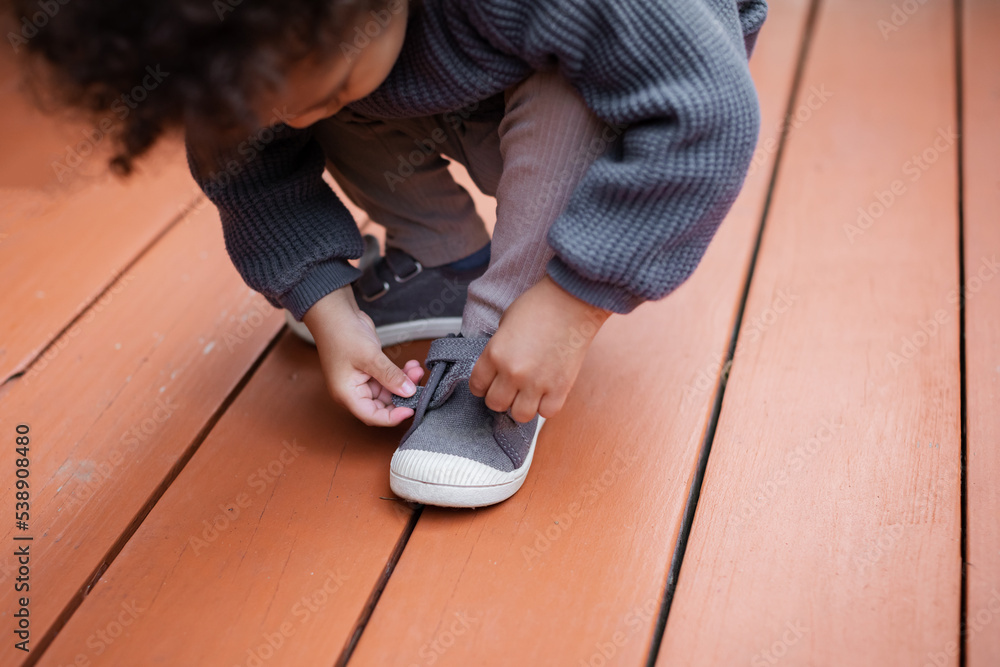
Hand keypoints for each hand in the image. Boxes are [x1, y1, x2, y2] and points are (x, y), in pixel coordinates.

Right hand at [302, 286, 422, 426]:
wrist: (336, 312)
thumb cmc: (342, 334)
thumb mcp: (370, 356)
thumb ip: (390, 376)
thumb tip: (409, 392)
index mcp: (347, 394)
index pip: (372, 416)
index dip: (393, 417)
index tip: (411, 409)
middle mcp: (354, 391)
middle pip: (383, 405)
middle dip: (403, 396)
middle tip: (418, 382)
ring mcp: (362, 381)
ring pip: (389, 392)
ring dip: (404, 383)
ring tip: (416, 369)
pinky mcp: (370, 371)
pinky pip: (389, 380)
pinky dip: (400, 375)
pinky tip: (411, 366)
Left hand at [469, 275, 610, 422]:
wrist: (573, 300)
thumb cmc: (540, 306)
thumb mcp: (505, 324)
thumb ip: (498, 350)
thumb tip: (497, 369)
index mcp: (494, 354)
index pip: (477, 386)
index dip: (483, 385)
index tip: (490, 382)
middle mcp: (512, 372)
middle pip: (495, 404)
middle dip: (501, 396)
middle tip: (510, 387)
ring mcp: (537, 383)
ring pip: (519, 414)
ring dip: (522, 405)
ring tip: (528, 392)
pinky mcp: (560, 388)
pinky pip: (546, 412)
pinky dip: (545, 405)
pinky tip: (546, 392)